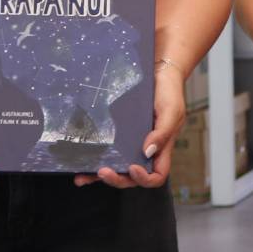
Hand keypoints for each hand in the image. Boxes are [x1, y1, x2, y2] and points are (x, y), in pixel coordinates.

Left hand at [83, 56, 184, 188]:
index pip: (157, 175)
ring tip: (82, 176)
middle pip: (132, 177)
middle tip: (103, 171)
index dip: (145, 178)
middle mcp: (144, 150)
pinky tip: (80, 164)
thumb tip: (147, 152)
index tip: (133, 168)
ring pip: (116, 168)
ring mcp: (130, 144)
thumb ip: (162, 133)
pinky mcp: (118, 134)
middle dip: (117, 179)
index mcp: (161, 149)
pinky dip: (93, 161)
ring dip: (99, 176)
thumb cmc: (170, 92)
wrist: (159, 72)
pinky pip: (106, 151)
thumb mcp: (172, 112)